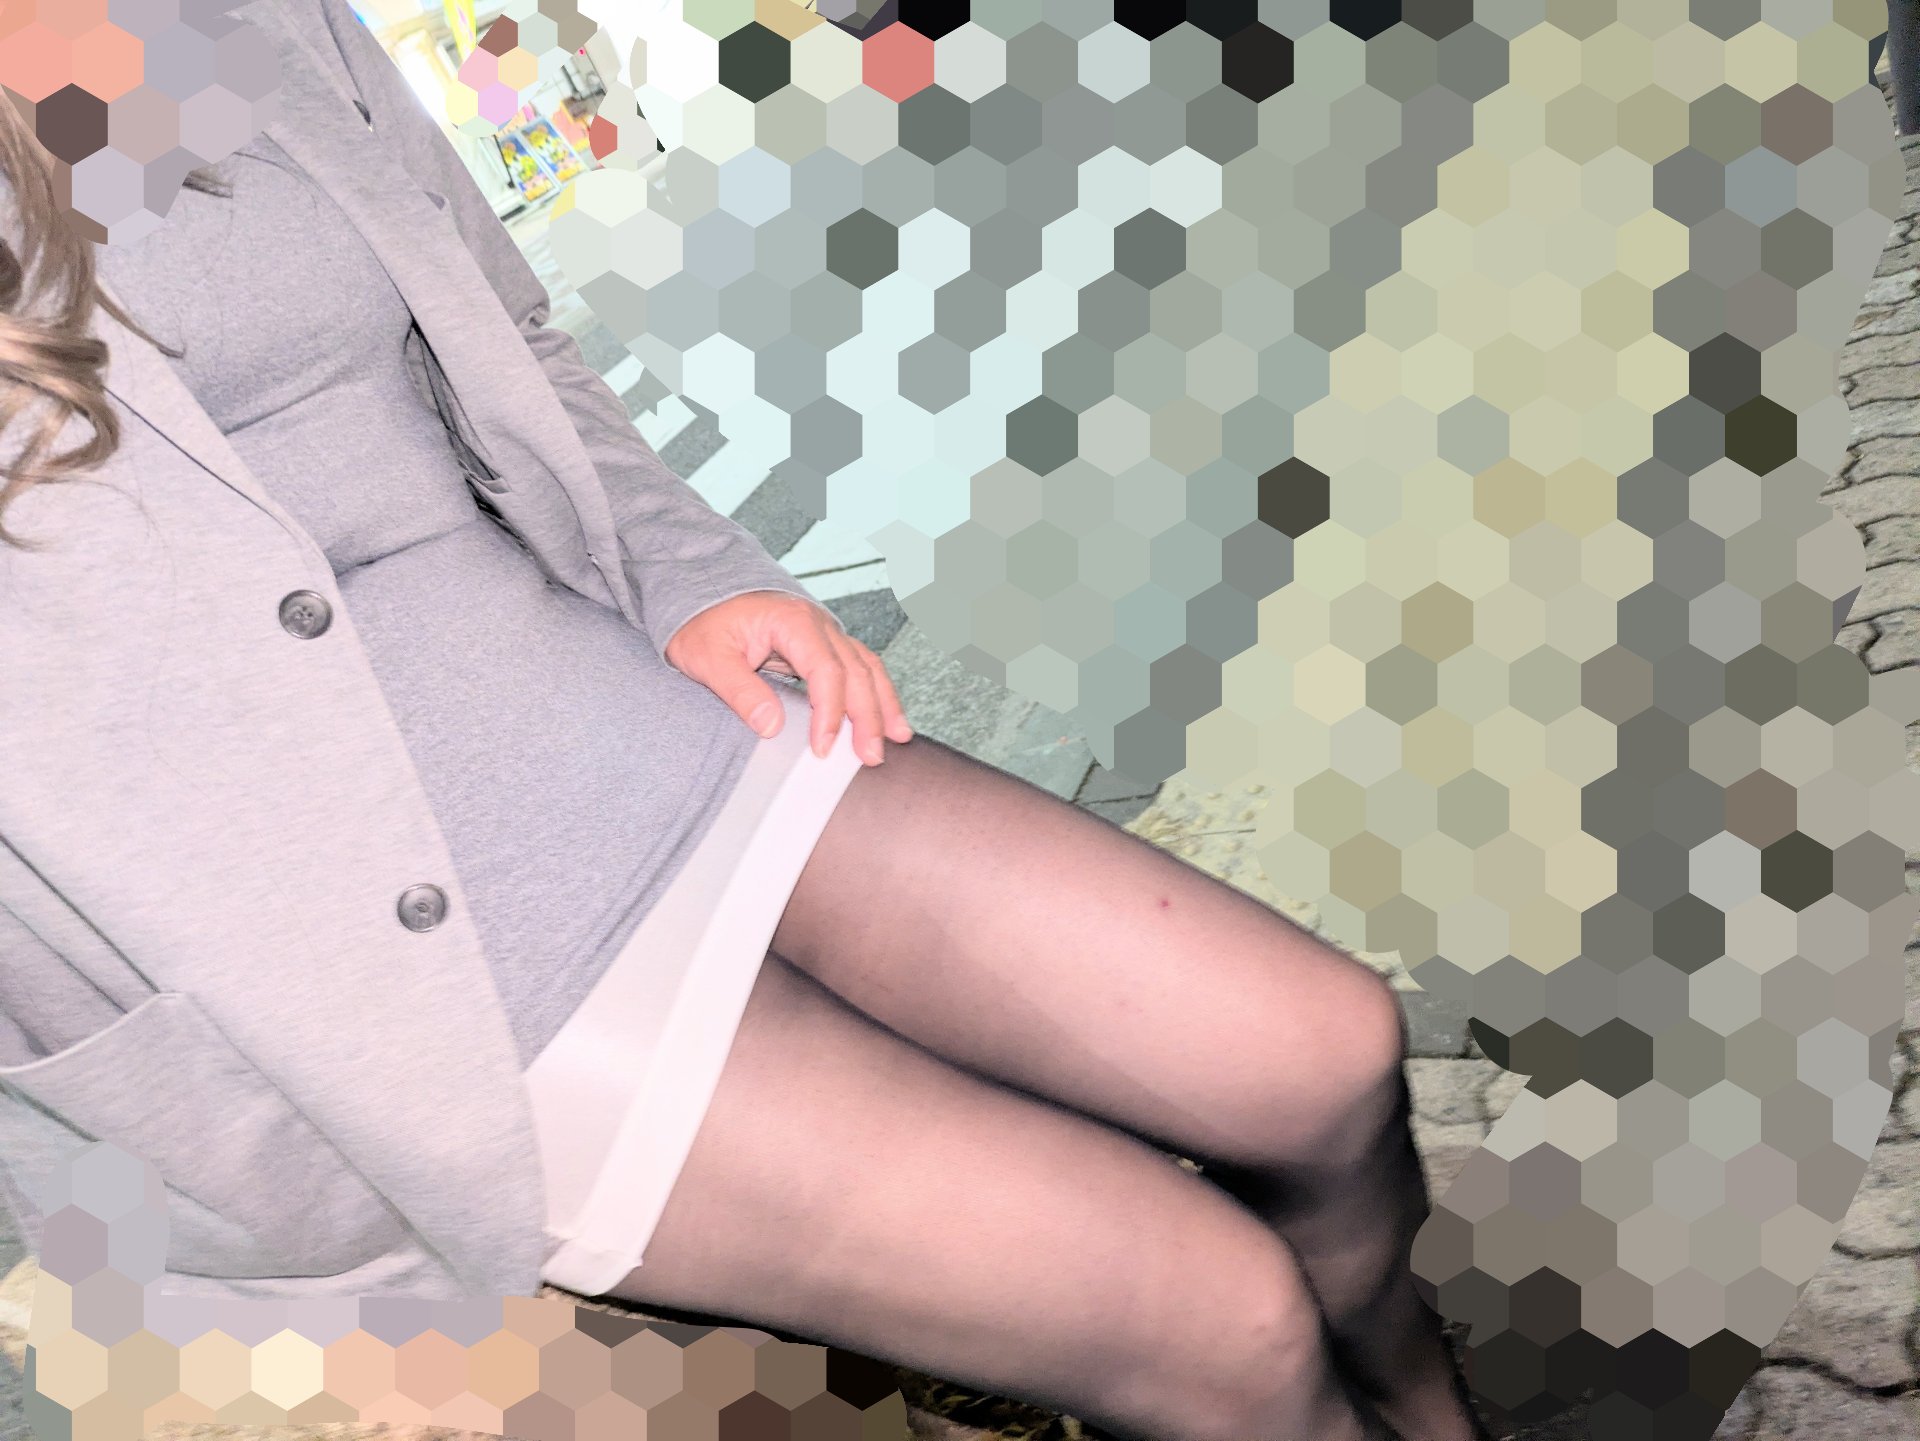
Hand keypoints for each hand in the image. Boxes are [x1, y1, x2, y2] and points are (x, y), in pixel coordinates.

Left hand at [664, 592, 912, 764]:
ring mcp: (824, 631)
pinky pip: (859, 667)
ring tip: (896, 739)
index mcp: (793, 621)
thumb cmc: (701, 619)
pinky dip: (876, 692)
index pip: (827, 671)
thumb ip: (738, 690)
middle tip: (869, 756)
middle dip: (868, 716)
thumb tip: (771, 726)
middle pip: (856, 671)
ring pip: (867, 668)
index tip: (823, 747)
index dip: (830, 713)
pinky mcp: (823, 644)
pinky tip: (887, 717)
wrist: (700, 589)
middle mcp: (817, 622)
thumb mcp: (707, 656)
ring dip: (883, 705)